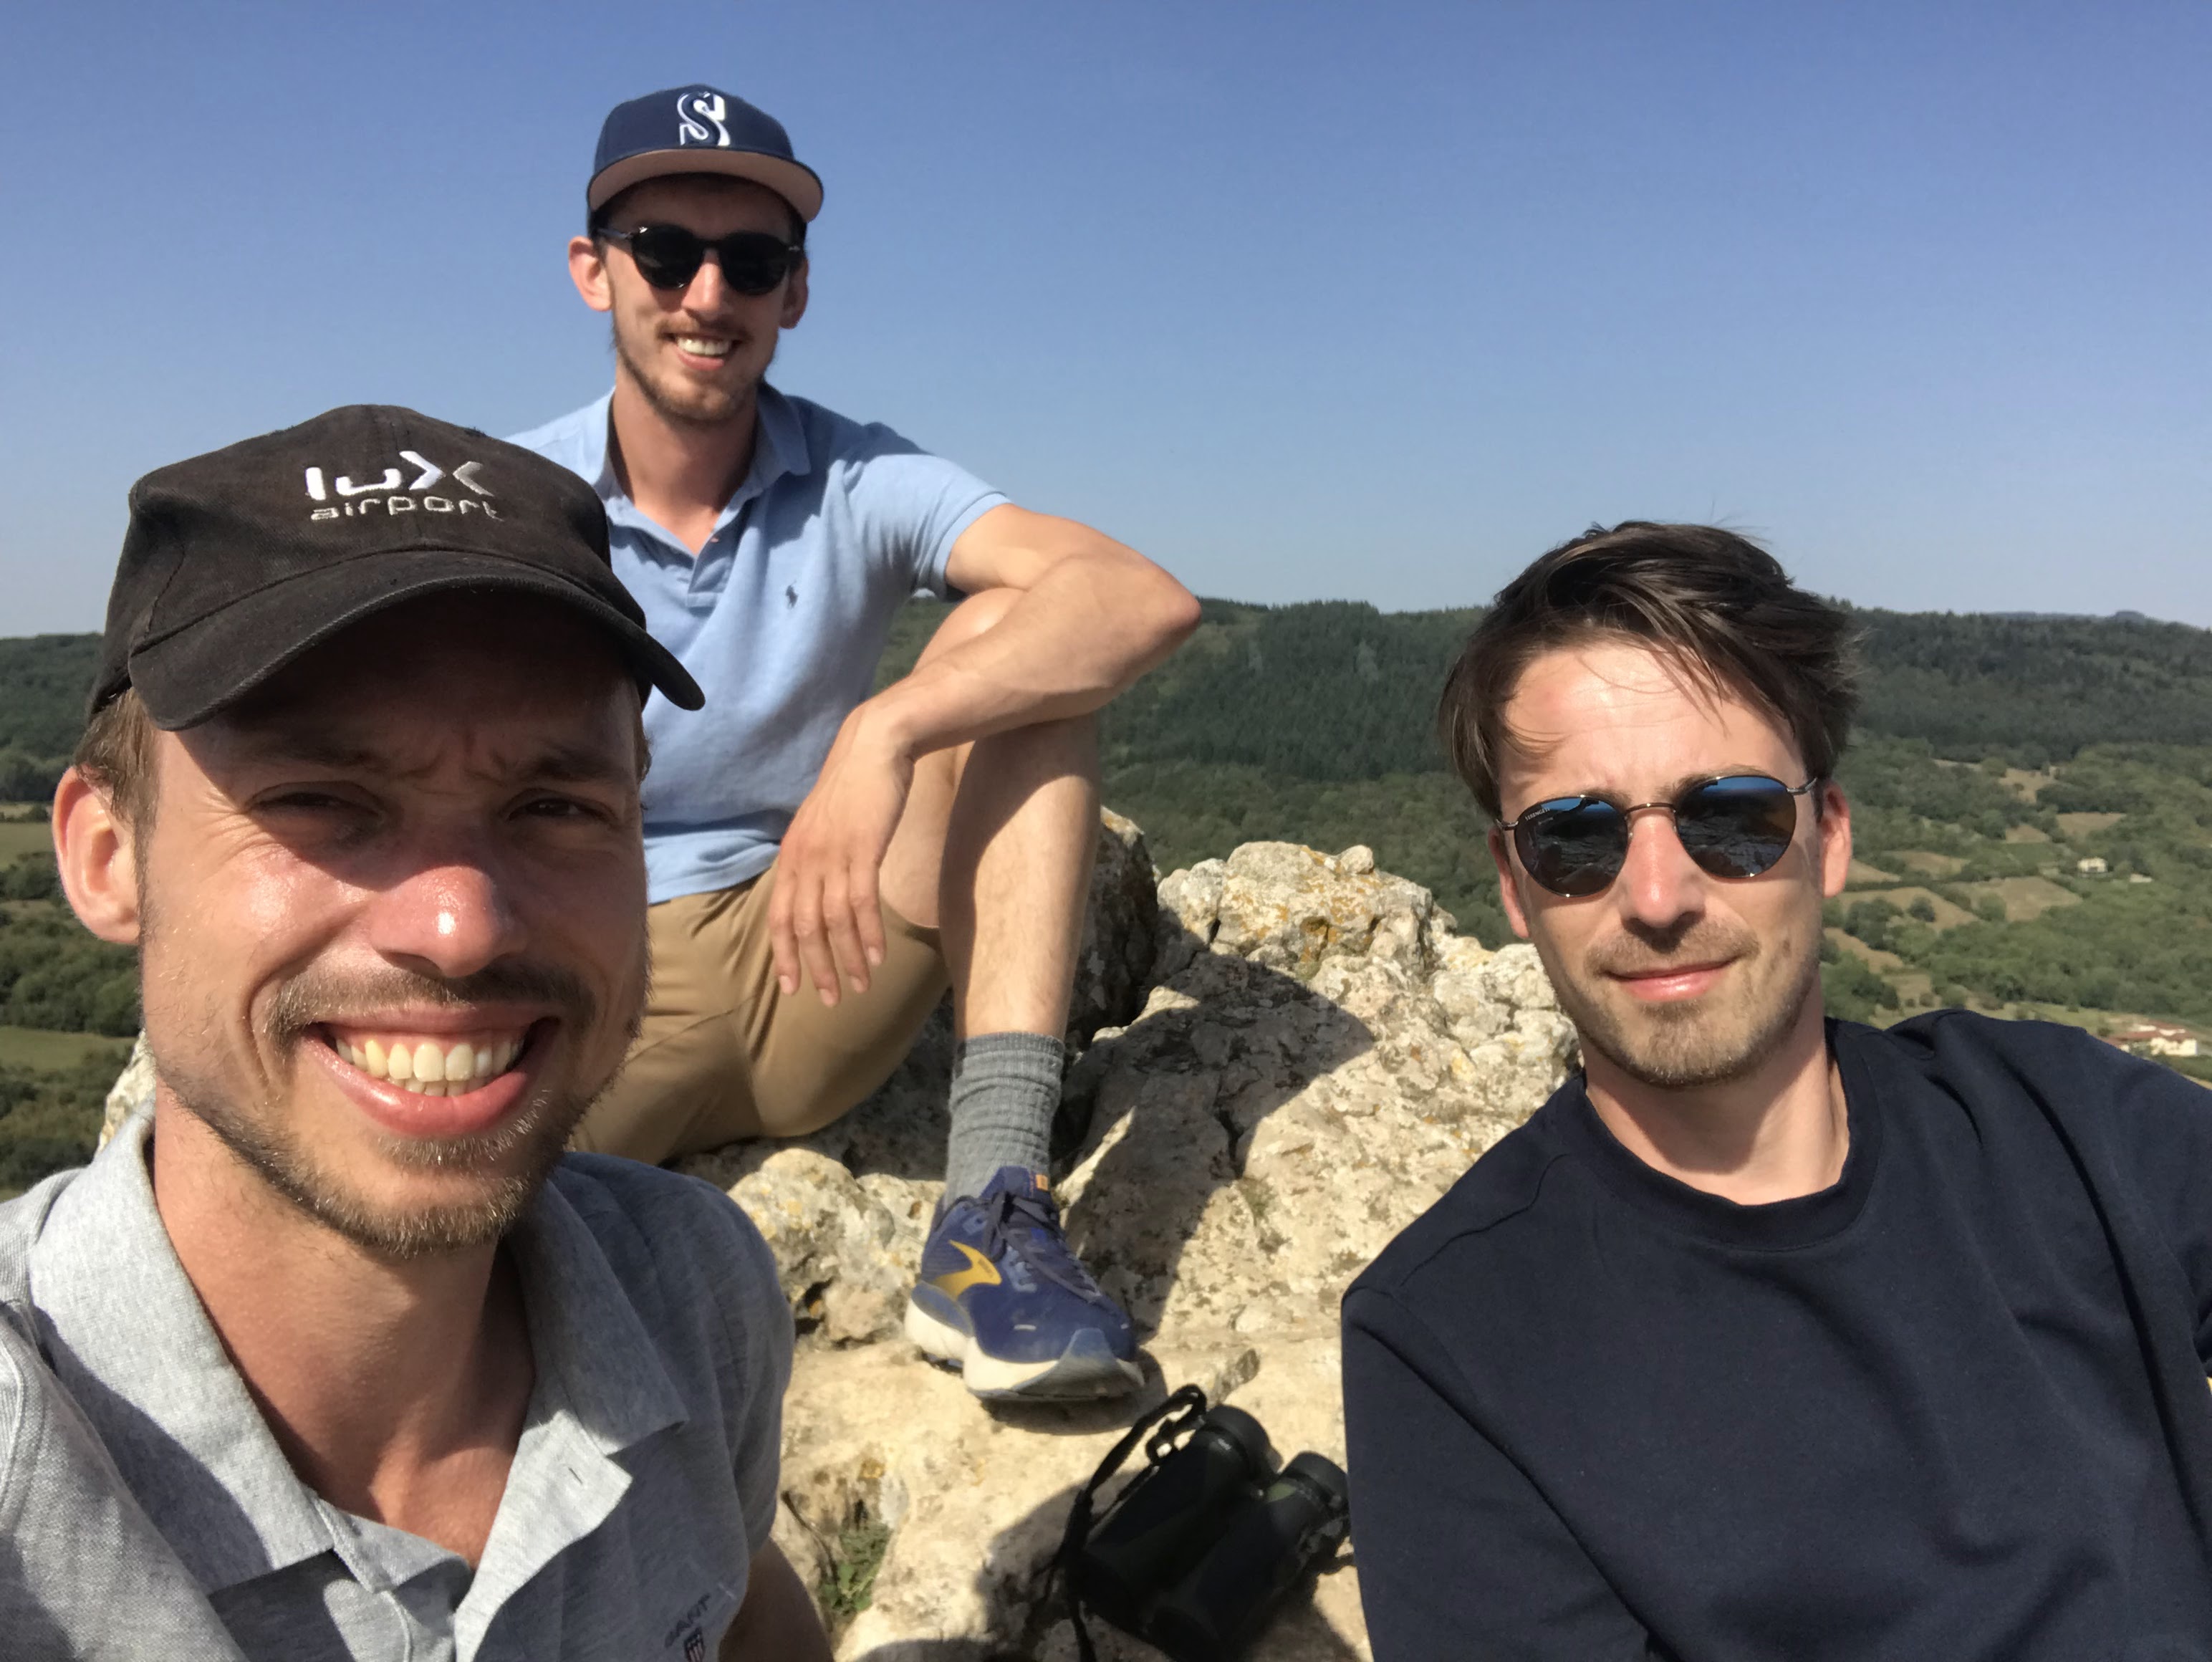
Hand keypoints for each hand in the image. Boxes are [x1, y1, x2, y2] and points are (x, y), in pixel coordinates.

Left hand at [768, 706, 913, 1005]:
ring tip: (860, 987)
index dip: (784, 955)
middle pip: (803, 927)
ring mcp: (833, 855)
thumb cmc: (853, 787)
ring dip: (845, 959)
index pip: (779, 917)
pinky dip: (867, 935)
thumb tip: (820, 894)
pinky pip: (861, 903)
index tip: (791, 988)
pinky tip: (876, 957)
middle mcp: (805, 859)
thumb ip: (816, 859)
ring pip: (833, 921)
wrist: (875, 746)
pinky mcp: (863, 849)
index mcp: (791, 856)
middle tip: (830, 1000)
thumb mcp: (823, 826)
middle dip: (816, 968)